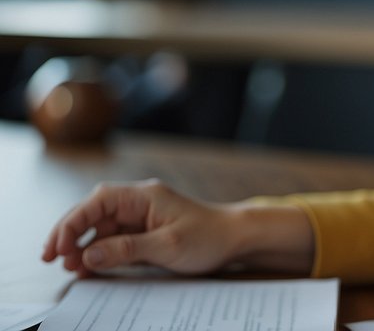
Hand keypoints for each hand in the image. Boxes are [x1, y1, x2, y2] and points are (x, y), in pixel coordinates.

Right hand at [42, 179, 236, 274]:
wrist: (235, 238)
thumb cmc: (209, 237)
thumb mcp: (168, 245)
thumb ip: (127, 249)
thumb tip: (88, 255)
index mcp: (144, 196)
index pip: (98, 202)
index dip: (73, 222)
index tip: (58, 247)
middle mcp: (138, 203)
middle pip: (93, 213)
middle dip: (69, 233)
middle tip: (49, 258)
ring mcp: (140, 218)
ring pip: (100, 228)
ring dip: (82, 246)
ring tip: (68, 267)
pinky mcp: (143, 233)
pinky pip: (112, 240)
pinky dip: (98, 252)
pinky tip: (86, 267)